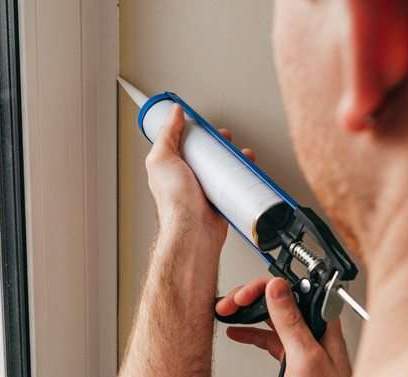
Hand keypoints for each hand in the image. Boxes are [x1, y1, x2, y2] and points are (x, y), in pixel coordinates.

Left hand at [145, 103, 253, 247]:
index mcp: (170, 166)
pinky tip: (245, 170)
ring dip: (232, 157)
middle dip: (217, 142)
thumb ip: (166, 134)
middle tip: (225, 138)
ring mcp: (204, 188)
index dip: (193, 130)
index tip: (204, 124)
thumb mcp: (162, 159)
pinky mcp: (219, 198)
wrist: (194, 232)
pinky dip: (241, 175)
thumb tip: (174, 113)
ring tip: (240, 153)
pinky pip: (232, 183)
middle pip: (204, 152)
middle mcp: (186, 177)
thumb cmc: (175, 203)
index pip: (181, 140)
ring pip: (220, 166)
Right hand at [216, 277, 351, 376]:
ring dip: (246, 312)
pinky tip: (237, 331)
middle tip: (227, 303)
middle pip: (275, 299)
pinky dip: (249, 332)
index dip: (260, 288)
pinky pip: (267, 337)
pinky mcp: (291, 356)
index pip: (287, 289)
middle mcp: (311, 326)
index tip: (240, 296)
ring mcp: (300, 341)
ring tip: (226, 312)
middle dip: (248, 297)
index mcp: (320, 319)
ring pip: (269, 317)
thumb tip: (276, 287)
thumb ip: (290, 321)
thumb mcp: (304, 356)